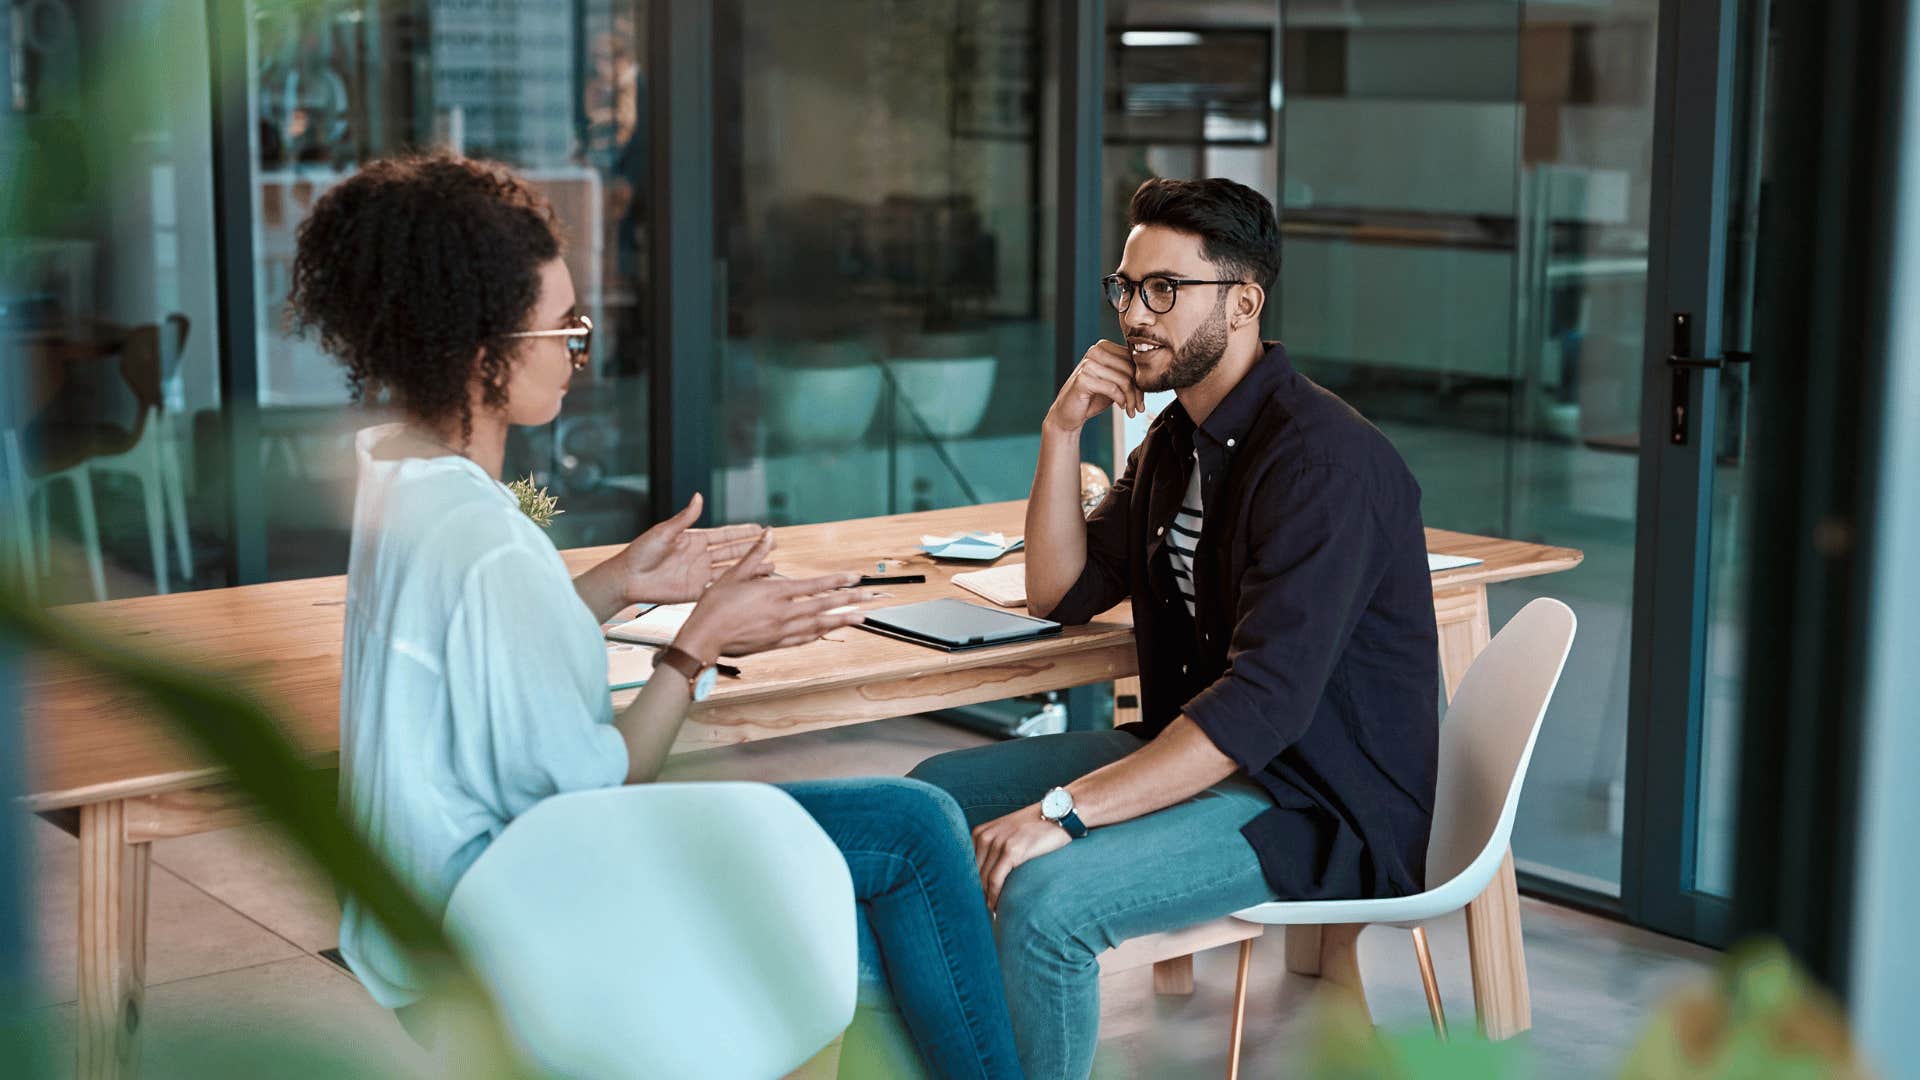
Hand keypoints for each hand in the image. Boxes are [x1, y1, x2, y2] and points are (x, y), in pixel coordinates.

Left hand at [616, 493, 769, 604]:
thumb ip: (685, 518)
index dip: (742, 532)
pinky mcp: (696, 591)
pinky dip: (736, 586)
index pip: (724, 535)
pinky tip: (751, 586)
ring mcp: (699, 574)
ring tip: (771, 567)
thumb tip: (698, 497)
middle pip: (733, 552)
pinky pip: (720, 588)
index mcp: (693, 540)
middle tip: (773, 544)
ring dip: (750, 568)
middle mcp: (700, 557)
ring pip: (731, 570)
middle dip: (753, 548)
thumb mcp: (664, 532)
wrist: (628, 579)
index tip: (760, 528)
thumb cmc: (640, 553)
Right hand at [673, 535, 871, 660]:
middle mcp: (783, 613)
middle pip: (823, 606)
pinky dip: (819, 634)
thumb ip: (755, 555)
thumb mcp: (734, 575)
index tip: (855, 578)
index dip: (836, 581)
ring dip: (840, 619)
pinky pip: (803, 639)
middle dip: (848, 600)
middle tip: (869, 598)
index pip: (814, 586)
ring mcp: (781, 631)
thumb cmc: (715, 605)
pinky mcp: (775, 644)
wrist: (704, 638)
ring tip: (859, 617)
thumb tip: (769, 534)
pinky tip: (828, 631)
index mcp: (774, 593)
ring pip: (818, 625)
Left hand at [972, 804, 1070, 911]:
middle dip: (974, 894)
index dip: (967, 885)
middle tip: (978, 913)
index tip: (970, 902)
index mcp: (980, 833)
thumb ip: (992, 851)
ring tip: (988, 914)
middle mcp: (985, 836)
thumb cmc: (1034, 829)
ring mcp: (998, 842)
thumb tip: (982, 881)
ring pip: (982, 880)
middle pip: (972, 874)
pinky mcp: (1012, 850)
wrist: (1058, 815)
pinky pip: (996, 881)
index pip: (965, 865)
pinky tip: (996, 907)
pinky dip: (994, 897)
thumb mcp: (1006, 834)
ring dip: (984, 899)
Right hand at [1044, 340, 1144, 435]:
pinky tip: (1121, 408)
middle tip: (1139, 408)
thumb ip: (1128, 373)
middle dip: (1138, 391)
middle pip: (1130, 369)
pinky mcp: (1083, 379)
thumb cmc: (1093, 397)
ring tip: (1132, 411)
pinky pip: (1112, 388)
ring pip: (1123, 379)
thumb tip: (1152, 375)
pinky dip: (1120, 400)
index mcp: (1103, 347)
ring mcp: (1088, 364)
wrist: (1068, 413)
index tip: (1142, 398)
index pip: (1132, 359)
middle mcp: (1095, 351)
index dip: (1141, 380)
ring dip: (1131, 399)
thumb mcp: (1114, 382)